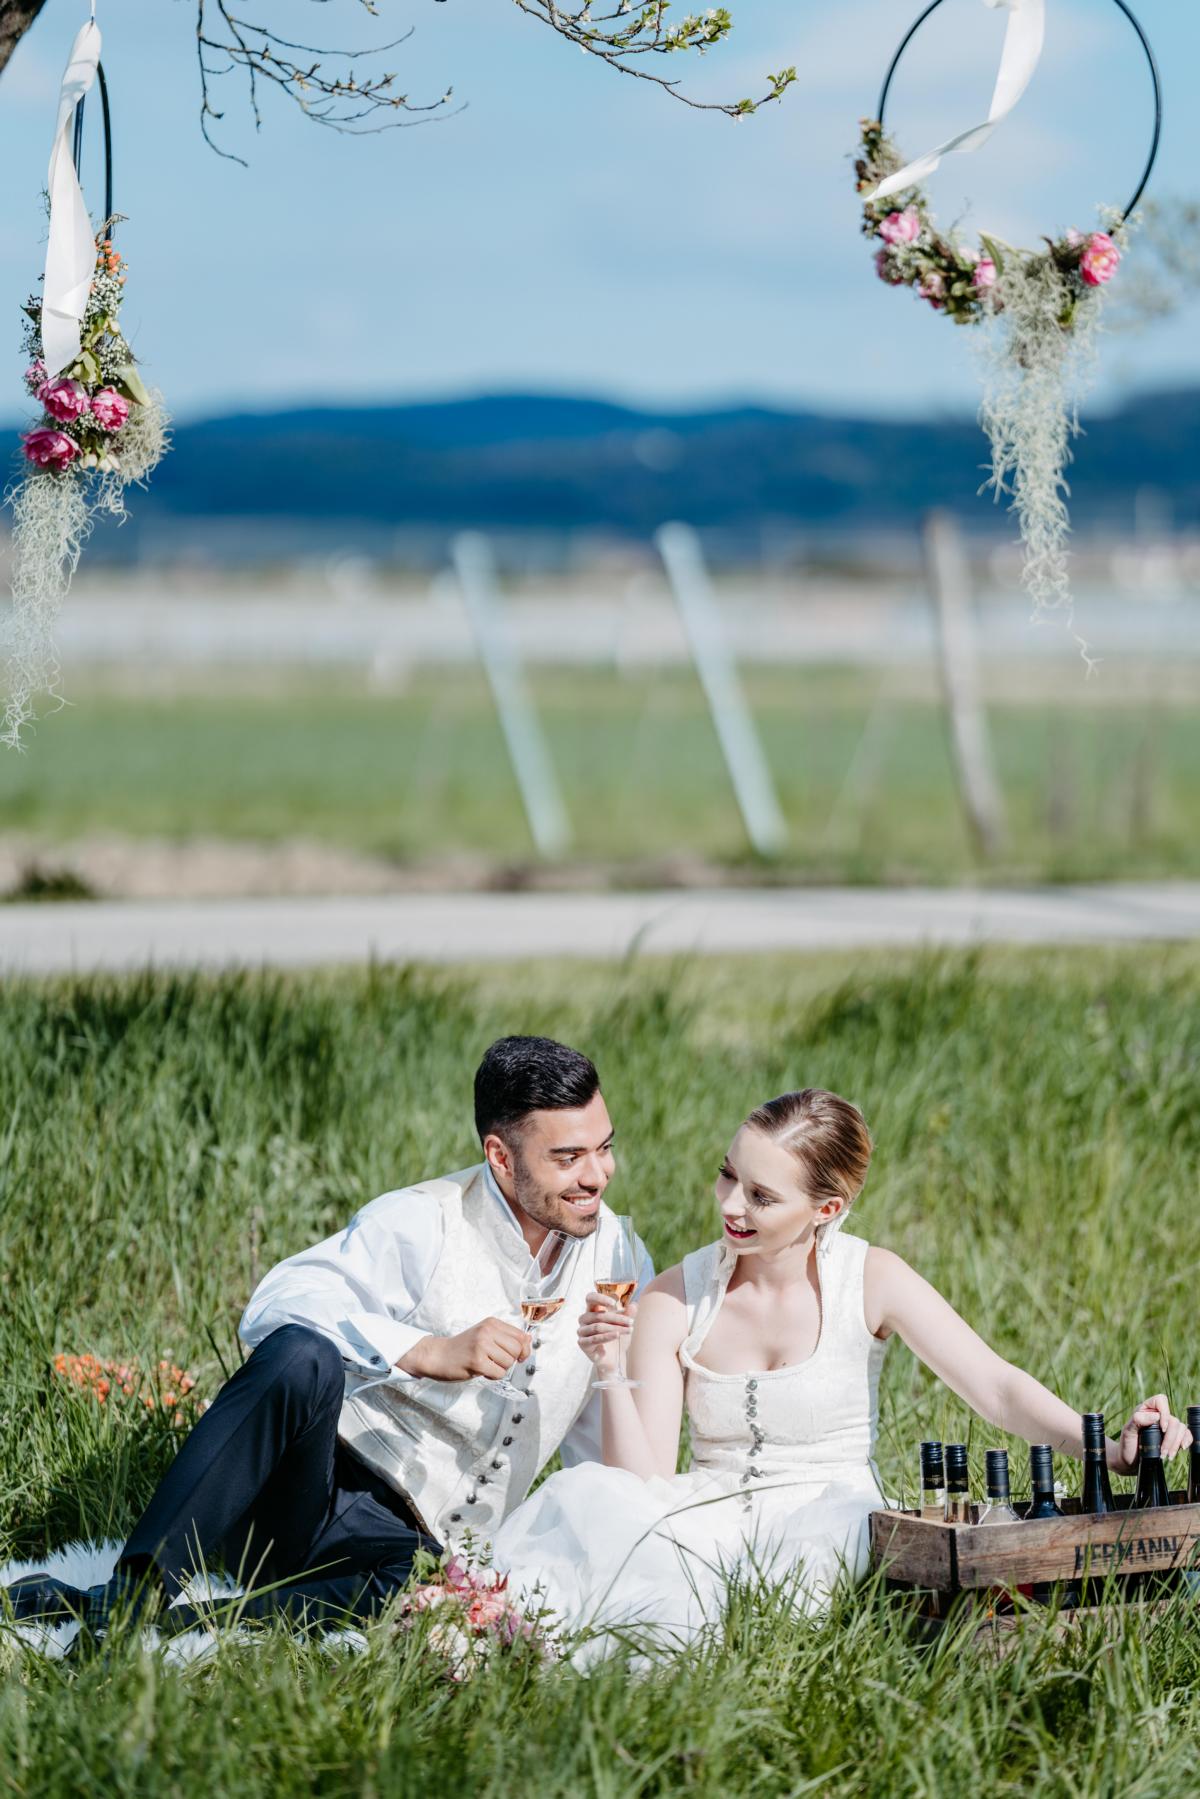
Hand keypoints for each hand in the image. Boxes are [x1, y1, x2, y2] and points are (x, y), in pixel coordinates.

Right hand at [397, 1317, 531, 1382]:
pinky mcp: (477, 1361)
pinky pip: (499, 1374)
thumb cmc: (463, 1347)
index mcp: (491, 1323)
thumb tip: (529, 1341)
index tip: (519, 1356)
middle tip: (496, 1361)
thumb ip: (506, 1337)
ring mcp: (481, 1346)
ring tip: (486, 1364)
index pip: (521, 1336)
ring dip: (500, 1369)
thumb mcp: (485, 1335)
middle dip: (511, 1360)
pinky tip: (482, 1371)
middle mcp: (487, 1331)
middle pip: (517, 1350)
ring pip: (508, 1363)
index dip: (524, 1349)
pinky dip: (493, 1376)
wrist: (438, 1355)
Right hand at [576, 1289, 634, 1378]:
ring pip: (598, 1327)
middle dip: (617, 1318)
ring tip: (628, 1330)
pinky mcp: (583, 1343)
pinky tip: (616, 1335)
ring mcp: (582, 1331)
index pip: (590, 1298)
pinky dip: (606, 1337)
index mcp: (592, 1310)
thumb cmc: (617, 1338)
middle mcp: (584, 1319)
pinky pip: (594, 1338)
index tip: (614, 1303)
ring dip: (615, 1328)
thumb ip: (628, 1314)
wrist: (614, 1358)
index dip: (600, 1298)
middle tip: (631, 1322)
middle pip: (598, 1315)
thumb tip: (634, 1305)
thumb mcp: (624, 1325)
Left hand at [1109, 1394, 1191, 1475]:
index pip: (1160, 1401)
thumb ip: (1138, 1420)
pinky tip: (1182, 1448)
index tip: (1162, 1429)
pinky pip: (1186, 1434)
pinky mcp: (1172, 1437)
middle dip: (1170, 1438)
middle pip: (1173, 1420)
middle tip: (1162, 1452)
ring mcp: (1166, 1426)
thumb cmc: (1127, 1444)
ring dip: (1176, 1444)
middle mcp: (1158, 1416)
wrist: (1129, 1460)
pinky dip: (1186, 1441)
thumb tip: (1156, 1416)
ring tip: (1167, 1456)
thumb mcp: (1128, 1431)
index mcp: (1145, 1409)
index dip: (1165, 1413)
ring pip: (1181, 1428)